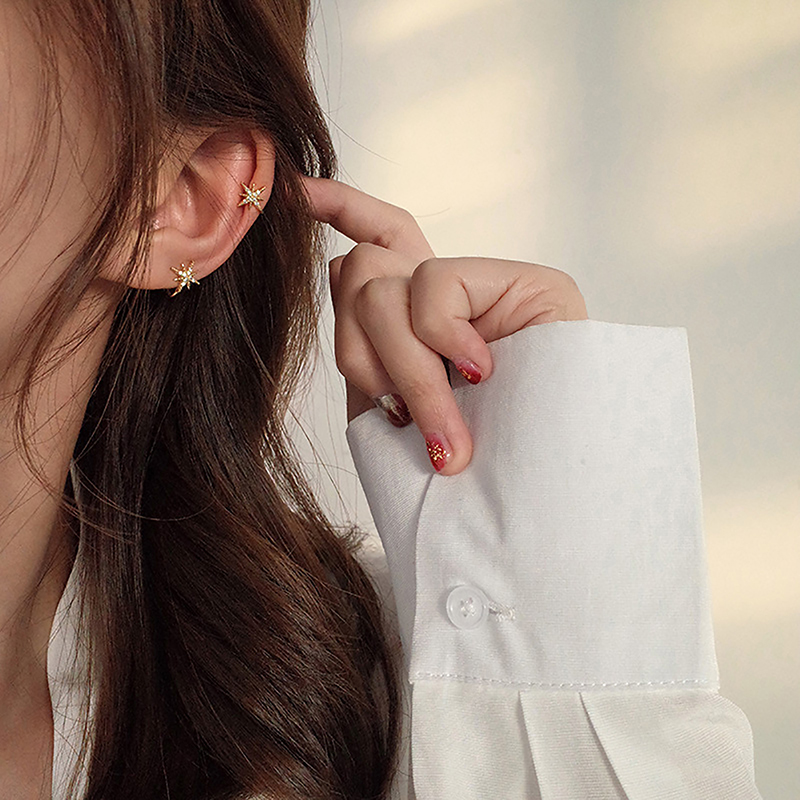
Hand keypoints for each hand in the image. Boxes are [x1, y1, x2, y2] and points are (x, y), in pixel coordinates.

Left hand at [302, 176, 587, 475]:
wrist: (534, 514)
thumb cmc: (461, 479)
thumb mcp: (389, 415)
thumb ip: (365, 353)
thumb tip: (337, 265)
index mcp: (417, 324)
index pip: (381, 243)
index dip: (343, 209)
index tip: (302, 193)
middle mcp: (452, 299)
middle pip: (357, 272)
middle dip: (360, 355)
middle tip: (399, 420)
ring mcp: (490, 288)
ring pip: (379, 283)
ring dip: (404, 370)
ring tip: (444, 431)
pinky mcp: (529, 283)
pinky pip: (434, 287)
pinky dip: (442, 341)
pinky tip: (482, 376)